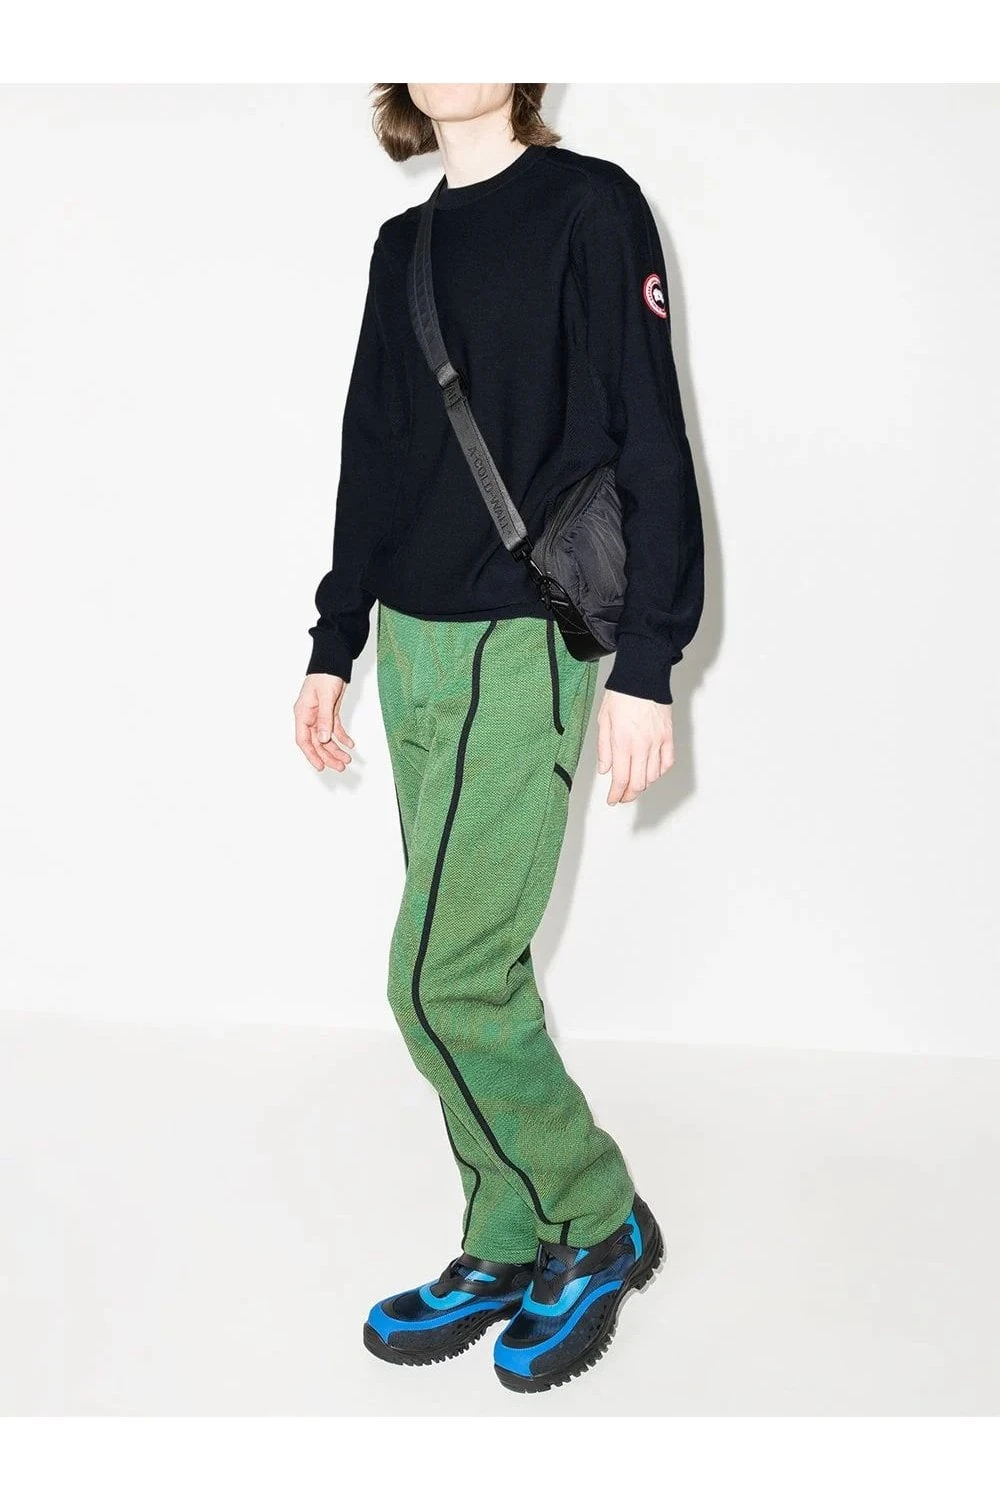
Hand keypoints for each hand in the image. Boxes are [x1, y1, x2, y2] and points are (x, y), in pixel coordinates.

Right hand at [294, 673, 354, 771]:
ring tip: (348, 759)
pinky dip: (342, 738)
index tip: (320, 766)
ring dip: (336, 750)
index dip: (311, 754)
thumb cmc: (325, 674)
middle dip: (328, 756)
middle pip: (316, 743)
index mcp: (303, 713)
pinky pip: (335, 730)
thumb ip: (324, 718)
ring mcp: (320, 716)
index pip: (303, 739)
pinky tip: (350, 745)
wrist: (334, 662)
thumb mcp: (325, 697)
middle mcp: (310, 717)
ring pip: (326, 739)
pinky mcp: (330, 713)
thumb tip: (322, 739)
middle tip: (341, 766)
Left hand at [596, 688, 673, 804]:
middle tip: (622, 796)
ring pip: (653, 776)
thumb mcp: (603, 721)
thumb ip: (604, 748)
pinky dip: (659, 772)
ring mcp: (657, 742)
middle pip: (638, 783)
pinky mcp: (668, 737)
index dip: (616, 794)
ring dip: (643, 784)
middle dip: (629, 795)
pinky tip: (651, 772)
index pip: (620, 779)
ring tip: (634, 783)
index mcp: (622, 742)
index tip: (612, 800)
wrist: (643, 677)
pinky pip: (667, 763)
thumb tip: (605, 770)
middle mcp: (641, 745)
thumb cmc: (621, 695)